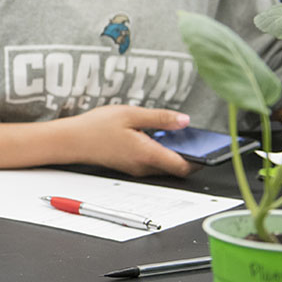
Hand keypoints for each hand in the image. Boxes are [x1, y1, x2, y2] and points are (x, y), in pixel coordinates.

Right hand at [65, 105, 196, 177]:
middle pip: (177, 167)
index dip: (201, 159)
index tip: (211, 148)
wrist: (71, 140)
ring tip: (172, 132)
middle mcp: (144, 166)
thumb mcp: (130, 114)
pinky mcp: (129, 166)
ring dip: (173, 152)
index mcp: (148, 154)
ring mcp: (136, 168)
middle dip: (189, 154)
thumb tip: (185, 120)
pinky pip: (152, 162)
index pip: (185, 165)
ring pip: (165, 165)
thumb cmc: (95, 127)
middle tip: (195, 136)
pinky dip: (160, 152)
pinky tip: (152, 135)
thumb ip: (160, 118)